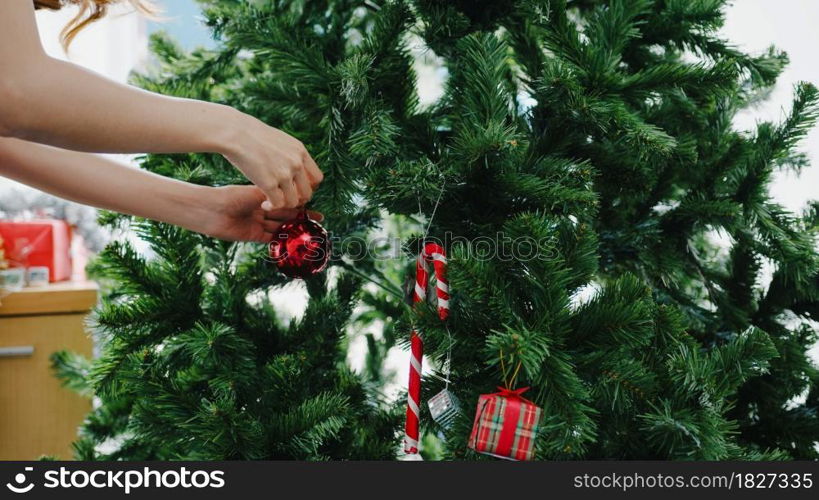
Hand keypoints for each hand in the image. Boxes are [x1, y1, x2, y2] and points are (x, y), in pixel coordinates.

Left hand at [197, 185, 322, 242]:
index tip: (314, 202)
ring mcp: (257, 223)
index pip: (285, 199)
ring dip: (295, 229)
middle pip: (285, 214)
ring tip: (311, 231)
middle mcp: (261, 209)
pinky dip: (283, 239)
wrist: (212, 209)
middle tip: (319, 220)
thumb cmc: (232, 195)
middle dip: (302, 217)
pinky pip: (271, 239)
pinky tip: (296, 240)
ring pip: (280, 226)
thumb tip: (297, 195)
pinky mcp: (253, 235)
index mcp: (262, 196)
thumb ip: (276, 196)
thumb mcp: (258, 193)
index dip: (300, 202)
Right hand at [220, 113, 323, 210]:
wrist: (235, 132)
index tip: (296, 189)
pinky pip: (278, 204)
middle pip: (308, 192)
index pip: (317, 178)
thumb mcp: (279, 140)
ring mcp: (284, 174)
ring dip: (283, 205)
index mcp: (300, 151)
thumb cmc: (251, 135)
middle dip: (298, 199)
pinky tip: (264, 204)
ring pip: (294, 201)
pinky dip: (272, 207)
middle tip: (285, 199)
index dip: (308, 187)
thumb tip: (292, 166)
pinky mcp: (270, 183)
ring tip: (272, 202)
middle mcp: (296, 163)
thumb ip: (289, 154)